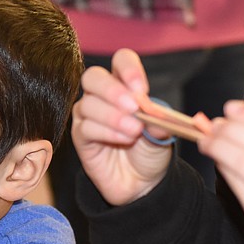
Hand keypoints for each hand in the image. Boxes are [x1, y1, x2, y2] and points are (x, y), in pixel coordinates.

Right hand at [70, 49, 173, 205]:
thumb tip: (154, 113)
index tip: (142, 89)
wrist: (143, 182)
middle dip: (112, 90)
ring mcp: (88, 115)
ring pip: (88, 104)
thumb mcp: (162, 135)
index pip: (121, 61)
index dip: (129, 69)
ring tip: (134, 131)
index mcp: (125, 85)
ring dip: (113, 116)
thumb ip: (157, 122)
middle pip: (94, 77)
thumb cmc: (150, 151)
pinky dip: (106, 132)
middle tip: (133, 106)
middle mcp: (103, 96)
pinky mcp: (81, 137)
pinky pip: (86, 127)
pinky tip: (123, 139)